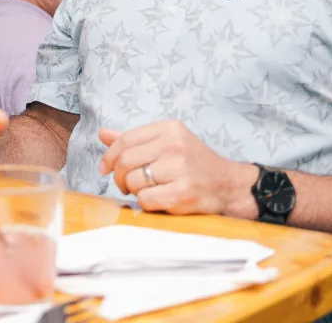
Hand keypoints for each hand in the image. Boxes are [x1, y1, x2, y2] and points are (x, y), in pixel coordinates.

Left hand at [98, 120, 258, 216]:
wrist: (229, 184)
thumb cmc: (194, 163)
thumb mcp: (168, 143)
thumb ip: (135, 140)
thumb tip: (102, 134)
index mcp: (169, 129)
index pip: (125, 140)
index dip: (109, 156)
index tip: (105, 168)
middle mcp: (175, 145)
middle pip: (126, 161)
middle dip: (119, 177)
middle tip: (125, 184)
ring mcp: (180, 169)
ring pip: (134, 182)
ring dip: (134, 191)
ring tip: (146, 190)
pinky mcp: (183, 193)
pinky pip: (146, 200)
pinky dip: (146, 203)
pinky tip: (158, 199)